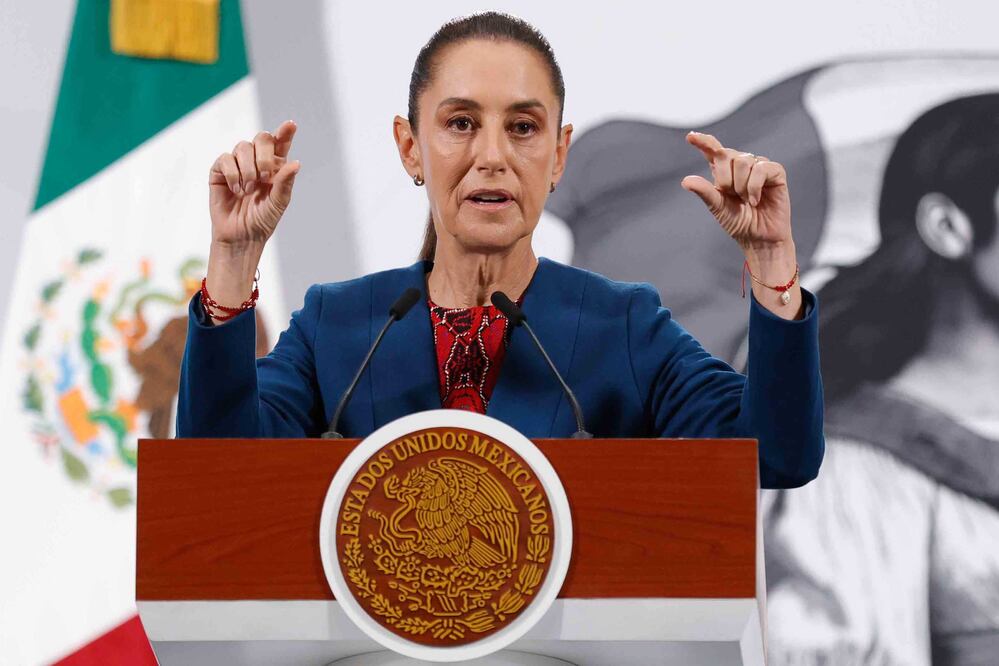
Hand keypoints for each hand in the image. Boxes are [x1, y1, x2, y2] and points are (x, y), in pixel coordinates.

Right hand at [208, 120, 300, 246]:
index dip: (285, 132)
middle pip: (261, 138)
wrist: (241, 236)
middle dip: (264, 155)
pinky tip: (236, 190)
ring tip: (249, 190)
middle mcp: (256, 161)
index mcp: (275, 166)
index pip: (280, 143)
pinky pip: (225, 159)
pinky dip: (233, 174)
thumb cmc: (262, 220)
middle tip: (265, 177)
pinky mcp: (220, 171)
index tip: (291, 125)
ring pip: (242, 147)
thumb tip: (296, 163)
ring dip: (248, 169)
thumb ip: (285, 182)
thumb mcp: (278, 203)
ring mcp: (237, 164)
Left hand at [680, 131, 790, 250]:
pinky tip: (755, 201)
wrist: (760, 238)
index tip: (690, 136)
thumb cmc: (739, 222)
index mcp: (723, 171)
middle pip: (725, 154)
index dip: (702, 141)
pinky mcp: (775, 171)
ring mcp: (759, 166)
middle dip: (725, 179)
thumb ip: (704, 192)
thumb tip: (685, 180)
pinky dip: (754, 187)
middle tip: (732, 197)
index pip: (712, 150)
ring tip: (746, 201)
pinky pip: (761, 168)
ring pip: (743, 161)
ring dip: (741, 186)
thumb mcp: (718, 207)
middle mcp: (740, 164)